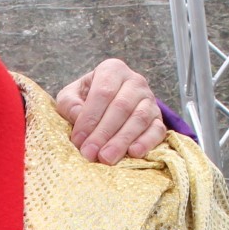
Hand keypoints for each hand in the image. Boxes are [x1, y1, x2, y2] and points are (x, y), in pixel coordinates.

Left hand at [54, 58, 168, 164]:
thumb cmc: (86, 99)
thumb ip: (69, 103)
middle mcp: (135, 81)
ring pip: (139, 119)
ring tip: (106, 159)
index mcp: (112, 70)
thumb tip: (78, 116)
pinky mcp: (159, 118)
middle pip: (121, 107)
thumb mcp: (72, 96)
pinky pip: (156, 130)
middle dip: (103, 133)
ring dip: (121, 141)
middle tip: (90, 154)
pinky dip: (146, 142)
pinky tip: (133, 153)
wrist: (110, 104)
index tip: (78, 140)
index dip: (90, 118)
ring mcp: (150, 99)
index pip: (103, 92)